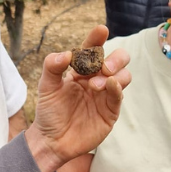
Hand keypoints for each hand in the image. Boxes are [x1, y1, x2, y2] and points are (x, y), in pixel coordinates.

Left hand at [25, 25, 130, 171]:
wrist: (52, 141)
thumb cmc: (49, 112)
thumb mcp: (46, 86)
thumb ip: (52, 67)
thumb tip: (67, 53)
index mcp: (81, 70)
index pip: (93, 49)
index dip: (97, 39)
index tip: (101, 30)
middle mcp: (97, 78)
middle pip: (118, 59)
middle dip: (115, 58)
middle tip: (104, 66)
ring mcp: (106, 94)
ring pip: (123, 75)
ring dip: (114, 74)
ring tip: (95, 85)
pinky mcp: (111, 111)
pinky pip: (119, 95)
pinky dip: (117, 87)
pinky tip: (109, 85)